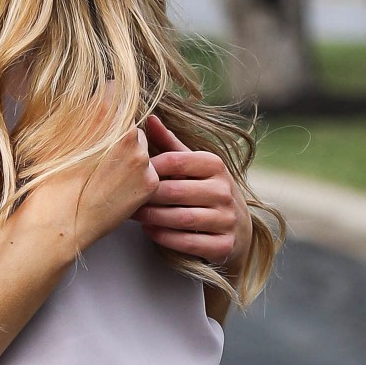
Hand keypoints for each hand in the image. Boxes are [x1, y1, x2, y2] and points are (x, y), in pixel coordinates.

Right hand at [16, 93, 158, 262]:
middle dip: (119, 135)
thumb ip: (79, 112)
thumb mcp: (57, 134)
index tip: (103, 114)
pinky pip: (147, 170)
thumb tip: (91, 99)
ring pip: (140, 148)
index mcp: (103, 113)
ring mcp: (142, 158)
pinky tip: (115, 189)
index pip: (114, 92)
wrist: (59, 220)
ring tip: (104, 175)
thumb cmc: (51, 177)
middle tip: (99, 156)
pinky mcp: (150, 181)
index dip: (107, 102)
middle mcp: (128, 132)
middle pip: (130, 124)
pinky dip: (136, 178)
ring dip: (128, 157)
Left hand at [137, 112, 250, 268]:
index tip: (132, 173)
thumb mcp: (194, 165)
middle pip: (175, 191)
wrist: (238, 227)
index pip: (176, 161)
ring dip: (153, 218)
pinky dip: (165, 237)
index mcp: (215, 165)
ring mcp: (227, 219)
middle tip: (127, 198)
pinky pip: (189, 242)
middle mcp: (224, 191)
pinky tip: (150, 230)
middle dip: (147, 196)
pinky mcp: (224, 245)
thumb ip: (171, 145)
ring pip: (182, 218)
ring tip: (135, 215)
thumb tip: (150, 119)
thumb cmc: (206, 189)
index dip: (150, 168)